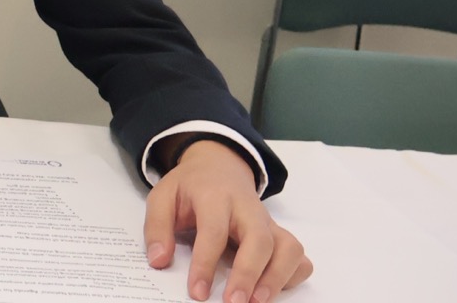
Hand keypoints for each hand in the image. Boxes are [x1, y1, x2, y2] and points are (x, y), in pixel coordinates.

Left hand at [144, 139, 312, 302]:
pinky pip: (299, 257)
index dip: (206, 264)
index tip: (198, 292)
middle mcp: (249, 209)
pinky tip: (272, 290)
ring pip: (289, 248)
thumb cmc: (190, 187)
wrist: (219, 166)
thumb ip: (157, 227)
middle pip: (260, 240)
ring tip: (256, 302)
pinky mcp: (281, 235)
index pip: (214, 231)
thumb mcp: (163, 196)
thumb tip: (159, 261)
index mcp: (216, 197)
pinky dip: (293, 276)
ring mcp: (269, 223)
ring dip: (276, 278)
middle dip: (249, 275)